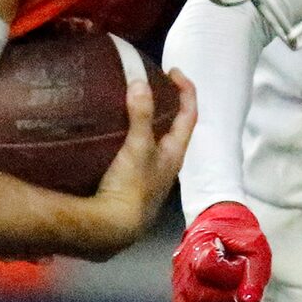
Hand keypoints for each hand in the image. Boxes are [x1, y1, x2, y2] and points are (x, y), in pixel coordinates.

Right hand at [65, 71, 195, 259]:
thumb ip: (141, 115)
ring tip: (131, 106)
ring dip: (147, 123)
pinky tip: (112, 137)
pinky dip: (129, 138)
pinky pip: (135, 153)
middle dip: (166, 105)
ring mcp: (149, 177)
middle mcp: (166, 165)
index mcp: (175, 154)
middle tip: (152, 86)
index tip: (173, 71)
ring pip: (154, 142)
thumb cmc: (131, 189)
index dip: (186, 90)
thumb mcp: (137, 148)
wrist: (112, 230)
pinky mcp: (131, 185)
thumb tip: (141, 82)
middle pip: (174, 129)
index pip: (189, 115)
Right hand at [172, 200, 269, 301]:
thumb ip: (254, 271)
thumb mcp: (254, 246)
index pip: (206, 266)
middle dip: (227, 301)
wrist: (217, 229)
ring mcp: (179, 290)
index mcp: (198, 248)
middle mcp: (183, 270)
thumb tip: (248, 300)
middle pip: (198, 297)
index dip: (230, 274)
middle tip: (241, 292)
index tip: (242, 267)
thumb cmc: (236, 237)